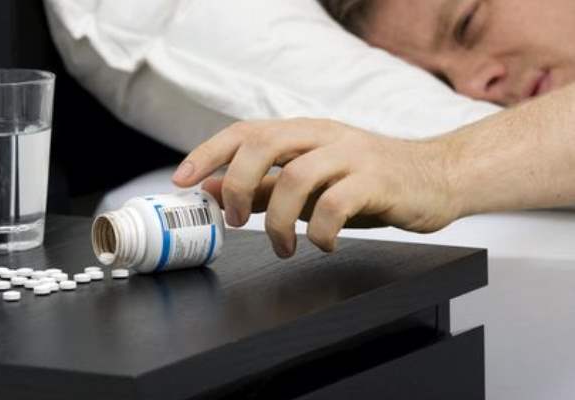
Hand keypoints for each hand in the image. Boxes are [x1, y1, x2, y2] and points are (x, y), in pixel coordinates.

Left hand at [172, 118, 460, 257]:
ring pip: (297, 176)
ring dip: (278, 220)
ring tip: (283, 246)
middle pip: (264, 143)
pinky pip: (337, 204)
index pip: (246, 132)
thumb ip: (265, 185)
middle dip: (238, 184)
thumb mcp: (311, 182)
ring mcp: (352, 155)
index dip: (208, 154)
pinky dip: (320, 231)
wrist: (438, 178)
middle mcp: (324, 137)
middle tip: (235, 219)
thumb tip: (213, 187)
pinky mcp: (378, 180)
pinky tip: (323, 244)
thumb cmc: (369, 182)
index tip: (182, 181)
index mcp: (304, 133)